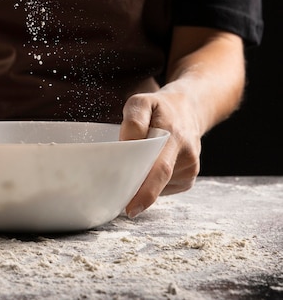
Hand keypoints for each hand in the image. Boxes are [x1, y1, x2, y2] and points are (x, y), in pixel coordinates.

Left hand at [118, 26, 244, 218]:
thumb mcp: (141, 102)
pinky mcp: (189, 179)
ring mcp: (191, 169)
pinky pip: (164, 188)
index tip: (130, 208)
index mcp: (175, 136)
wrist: (188, 110)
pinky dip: (152, 182)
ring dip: (143, 180)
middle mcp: (187, 155)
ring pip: (159, 185)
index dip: (145, 192)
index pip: (160, 169)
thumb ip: (133, 122)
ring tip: (140, 161)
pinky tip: (153, 165)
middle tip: (120, 195)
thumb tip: (127, 146)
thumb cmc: (160, 108)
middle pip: (159, 182)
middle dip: (137, 192)